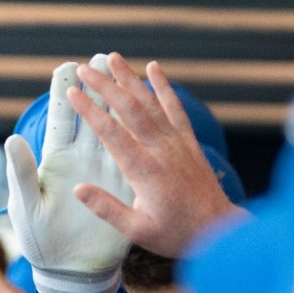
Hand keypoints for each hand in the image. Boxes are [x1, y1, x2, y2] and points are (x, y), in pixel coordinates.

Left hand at [4, 58, 132, 292]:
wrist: (68, 273)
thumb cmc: (40, 241)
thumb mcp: (27, 206)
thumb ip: (22, 172)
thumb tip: (12, 138)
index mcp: (58, 161)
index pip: (61, 119)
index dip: (64, 94)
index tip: (68, 67)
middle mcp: (83, 160)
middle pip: (92, 115)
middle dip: (97, 87)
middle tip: (102, 58)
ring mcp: (106, 171)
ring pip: (118, 129)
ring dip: (122, 102)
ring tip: (127, 73)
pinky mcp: (125, 187)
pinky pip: (139, 155)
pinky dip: (145, 134)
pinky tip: (154, 112)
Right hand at [71, 55, 243, 257]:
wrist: (219, 230)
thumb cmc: (176, 234)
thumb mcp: (137, 231)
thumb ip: (107, 209)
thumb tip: (78, 189)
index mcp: (144, 171)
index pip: (112, 133)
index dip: (91, 111)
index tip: (74, 93)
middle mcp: (161, 151)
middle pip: (130, 110)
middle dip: (106, 86)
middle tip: (85, 67)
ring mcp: (178, 143)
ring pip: (151, 103)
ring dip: (130, 79)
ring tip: (112, 57)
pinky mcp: (189, 142)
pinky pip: (176, 109)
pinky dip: (165, 87)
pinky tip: (154, 68)